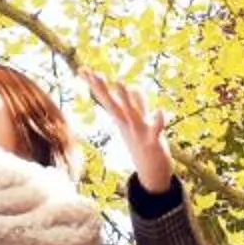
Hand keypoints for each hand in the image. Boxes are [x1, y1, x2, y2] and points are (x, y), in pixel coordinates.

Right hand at [81, 68, 174, 195]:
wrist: (151, 174)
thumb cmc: (144, 145)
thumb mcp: (139, 122)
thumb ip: (138, 103)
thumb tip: (133, 86)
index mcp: (123, 119)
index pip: (106, 98)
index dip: (95, 84)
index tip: (82, 69)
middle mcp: (128, 123)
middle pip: (113, 103)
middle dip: (103, 88)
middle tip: (93, 73)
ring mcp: (139, 132)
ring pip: (131, 112)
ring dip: (127, 99)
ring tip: (121, 83)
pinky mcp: (153, 141)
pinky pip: (156, 129)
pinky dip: (159, 121)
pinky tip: (161, 111)